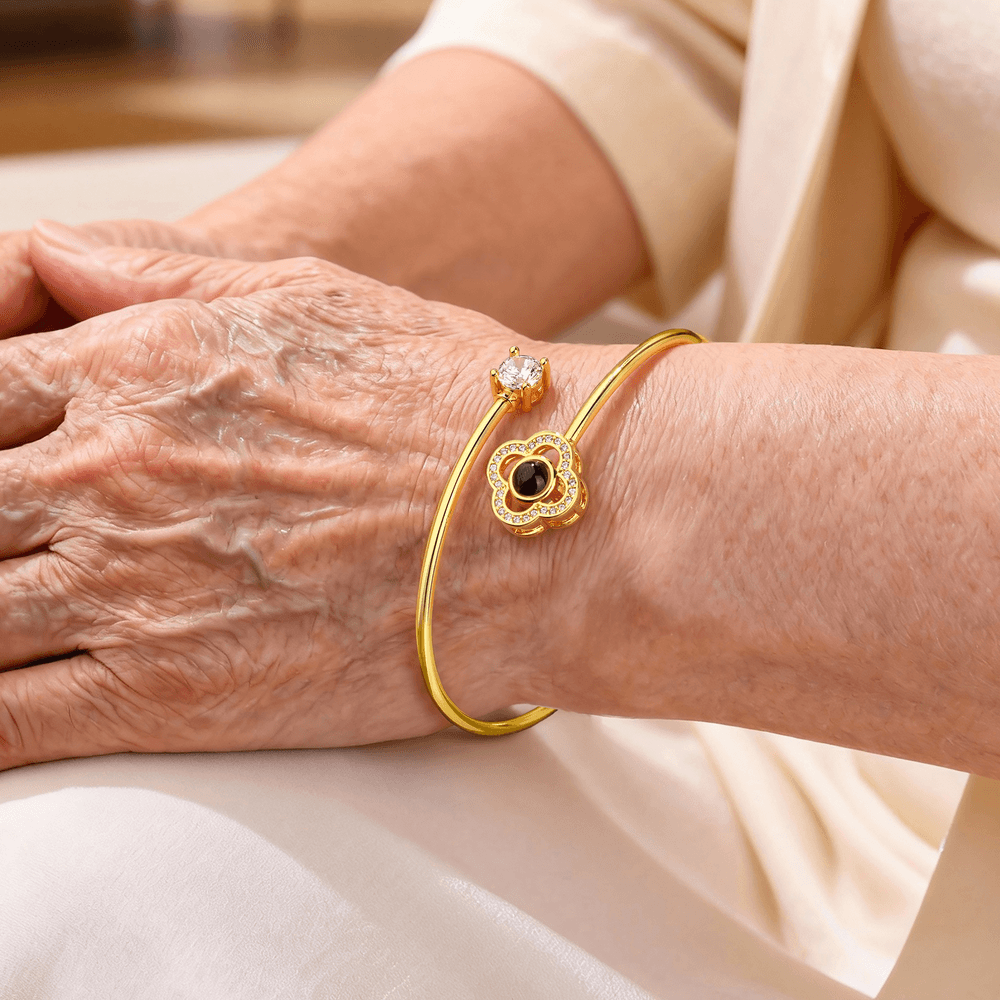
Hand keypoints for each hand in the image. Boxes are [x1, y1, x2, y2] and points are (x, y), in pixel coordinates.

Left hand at [0, 230, 615, 768]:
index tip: (5, 467)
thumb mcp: (304, 291)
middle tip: (15, 552)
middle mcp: (106, 471)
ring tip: (12, 626)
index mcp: (133, 368)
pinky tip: (2, 726)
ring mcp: (125, 585)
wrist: (539, 523)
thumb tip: (52, 256)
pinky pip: (8, 723)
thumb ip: (156, 273)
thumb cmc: (448, 405)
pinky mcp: (164, 694)